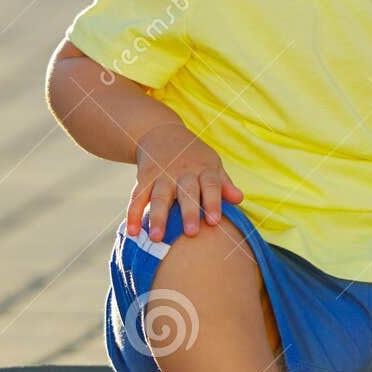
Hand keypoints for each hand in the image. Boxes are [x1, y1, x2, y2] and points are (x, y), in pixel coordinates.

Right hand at [128, 123, 244, 240]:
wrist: (161, 132)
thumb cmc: (194, 157)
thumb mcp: (211, 164)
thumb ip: (223, 184)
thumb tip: (239, 199)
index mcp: (203, 169)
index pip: (211, 185)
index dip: (213, 202)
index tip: (214, 221)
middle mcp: (183, 172)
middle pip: (186, 192)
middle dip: (188, 212)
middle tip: (191, 233)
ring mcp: (162, 174)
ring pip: (159, 197)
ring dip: (157, 217)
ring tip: (156, 238)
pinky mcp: (144, 177)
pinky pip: (137, 196)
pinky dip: (133, 213)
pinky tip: (132, 231)